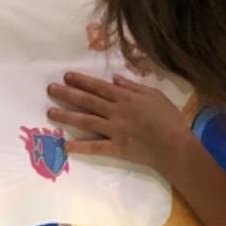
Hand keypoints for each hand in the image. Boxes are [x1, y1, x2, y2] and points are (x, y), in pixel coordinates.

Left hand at [46, 71, 192, 171]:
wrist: (175, 146)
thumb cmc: (169, 119)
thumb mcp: (155, 96)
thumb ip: (134, 87)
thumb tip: (115, 79)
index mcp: (125, 98)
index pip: (99, 87)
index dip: (82, 81)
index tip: (66, 76)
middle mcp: (116, 112)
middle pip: (88, 101)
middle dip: (68, 94)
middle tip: (50, 89)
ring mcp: (114, 130)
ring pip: (86, 121)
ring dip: (67, 116)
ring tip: (50, 112)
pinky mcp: (116, 148)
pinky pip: (95, 147)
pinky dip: (80, 146)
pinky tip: (65, 144)